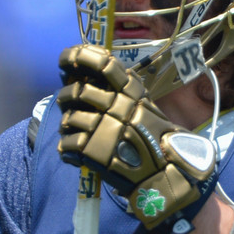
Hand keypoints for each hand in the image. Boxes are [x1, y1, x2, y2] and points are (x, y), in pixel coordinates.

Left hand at [57, 44, 217, 233]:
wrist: (168, 177)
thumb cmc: (156, 141)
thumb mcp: (144, 108)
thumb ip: (121, 93)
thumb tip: (84, 77)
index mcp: (132, 92)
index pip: (102, 63)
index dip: (79, 56)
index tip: (65, 59)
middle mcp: (118, 106)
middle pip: (77, 91)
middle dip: (66, 97)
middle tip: (69, 104)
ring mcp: (106, 129)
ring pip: (68, 118)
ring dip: (67, 126)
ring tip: (74, 132)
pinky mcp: (95, 153)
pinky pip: (67, 145)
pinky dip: (67, 149)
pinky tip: (74, 153)